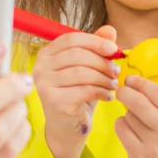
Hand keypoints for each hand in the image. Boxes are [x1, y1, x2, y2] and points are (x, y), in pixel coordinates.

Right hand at [32, 25, 120, 157]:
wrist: (67, 127)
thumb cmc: (76, 96)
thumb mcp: (88, 69)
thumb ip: (96, 48)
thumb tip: (110, 30)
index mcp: (46, 54)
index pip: (71, 39)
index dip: (95, 41)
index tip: (114, 49)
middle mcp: (40, 67)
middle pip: (77, 55)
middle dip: (102, 62)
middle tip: (117, 71)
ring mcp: (44, 84)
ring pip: (82, 73)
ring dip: (104, 78)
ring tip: (113, 85)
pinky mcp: (53, 100)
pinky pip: (84, 90)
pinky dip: (101, 92)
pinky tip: (108, 97)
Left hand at [114, 54, 157, 157]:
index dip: (142, 82)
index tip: (133, 77)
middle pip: (138, 103)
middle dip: (127, 91)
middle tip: (124, 87)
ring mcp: (154, 147)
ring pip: (128, 115)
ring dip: (128, 110)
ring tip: (137, 114)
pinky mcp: (139, 157)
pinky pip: (121, 128)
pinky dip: (123, 123)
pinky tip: (132, 126)